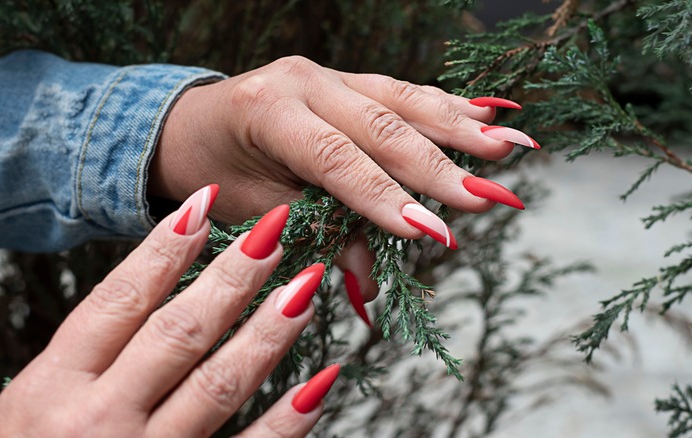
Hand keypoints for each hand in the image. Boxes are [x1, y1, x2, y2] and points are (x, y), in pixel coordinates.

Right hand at [0, 187, 337, 436]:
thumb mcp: (28, 404)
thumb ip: (85, 356)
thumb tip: (151, 286)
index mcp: (52, 385)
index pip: (121, 298)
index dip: (165, 247)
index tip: (203, 205)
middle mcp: (98, 418)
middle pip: (179, 331)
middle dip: (233, 277)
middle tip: (274, 232)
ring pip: (218, 383)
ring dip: (268, 331)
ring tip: (305, 287)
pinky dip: (287, 421)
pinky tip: (319, 383)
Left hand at [150, 56, 533, 231]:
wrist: (185, 125)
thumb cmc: (214, 172)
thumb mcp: (256, 210)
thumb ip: (318, 232)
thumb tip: (372, 282)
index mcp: (269, 112)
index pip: (338, 159)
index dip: (387, 198)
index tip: (435, 232)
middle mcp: (302, 81)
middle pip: (381, 126)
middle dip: (438, 166)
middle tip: (488, 195)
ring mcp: (326, 74)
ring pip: (400, 100)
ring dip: (457, 127)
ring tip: (507, 147)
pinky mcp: (343, 79)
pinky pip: (398, 92)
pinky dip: (442, 107)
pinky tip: (483, 114)